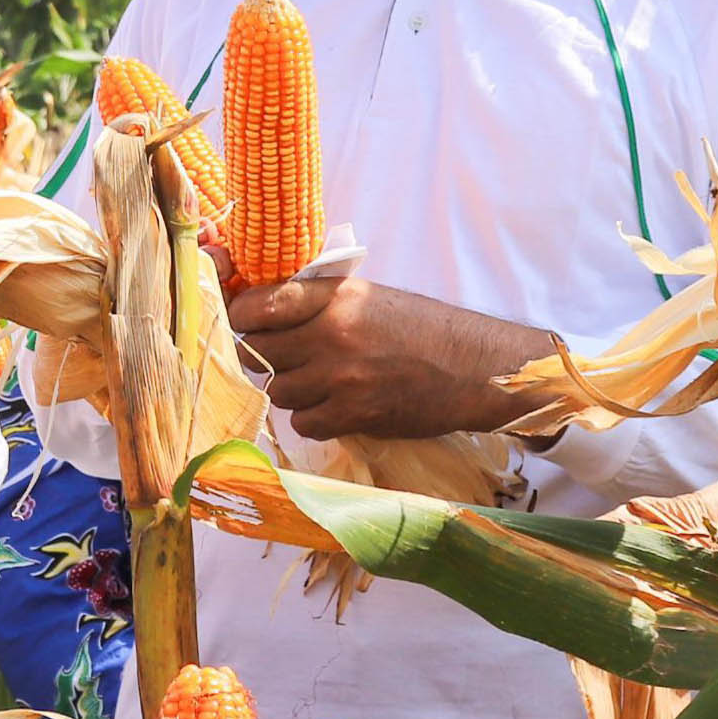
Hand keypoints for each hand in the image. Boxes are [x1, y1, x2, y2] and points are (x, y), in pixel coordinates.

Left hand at [227, 276, 544, 438]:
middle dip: (262, 356)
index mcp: (335, 296)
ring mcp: (341, 377)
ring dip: (289, 389)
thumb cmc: (423, 328)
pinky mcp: (354, 414)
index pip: (258, 305)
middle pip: (258, 351)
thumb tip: (264, 308)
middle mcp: (332, 334)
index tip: (243, 322)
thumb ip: (319, 300)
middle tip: (280, 357)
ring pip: (277, 390)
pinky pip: (304, 422)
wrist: (475, 368)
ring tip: (314, 382)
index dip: (241, 316)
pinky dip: (312, 418)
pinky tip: (333, 406)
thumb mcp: (369, 296)